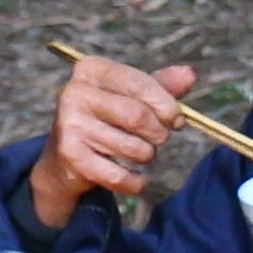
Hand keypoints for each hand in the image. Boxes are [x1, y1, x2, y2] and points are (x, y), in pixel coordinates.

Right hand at [29, 56, 196, 226]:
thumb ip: (160, 86)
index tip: (177, 120)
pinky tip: (136, 179)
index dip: (167, 105)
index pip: (140, 83)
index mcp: (91, 69)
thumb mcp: (130, 97)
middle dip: (159, 133)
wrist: (63, 159)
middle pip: (138, 116)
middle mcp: (75, 93)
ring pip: (133, 148)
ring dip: (147, 156)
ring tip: (138, 152)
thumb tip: (189, 75)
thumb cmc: (105, 120)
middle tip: (158, 138)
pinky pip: (120, 176)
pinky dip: (136, 182)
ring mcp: (70, 125)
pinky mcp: (71, 156)